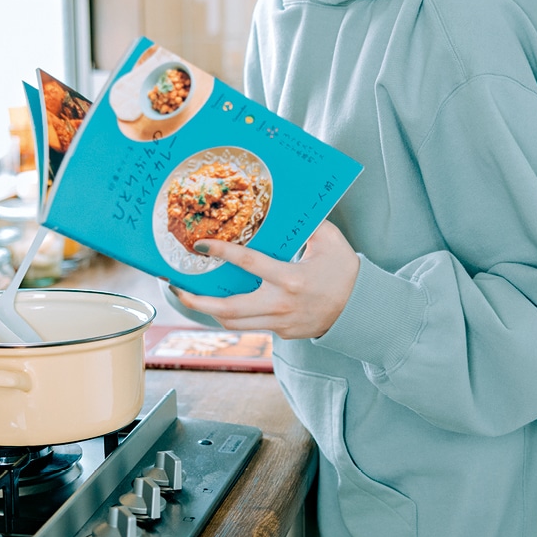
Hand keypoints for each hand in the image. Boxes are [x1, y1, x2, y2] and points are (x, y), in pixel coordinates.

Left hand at [169, 220, 359, 339]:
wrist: (361, 310)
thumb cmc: (345, 272)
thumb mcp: (329, 240)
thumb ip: (307, 223)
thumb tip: (285, 203)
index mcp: (290, 279)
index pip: (248, 264)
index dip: (221, 253)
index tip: (200, 246)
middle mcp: (279, 305)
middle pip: (226, 309)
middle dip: (195, 300)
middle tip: (175, 286)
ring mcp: (279, 323)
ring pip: (232, 323)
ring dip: (207, 311)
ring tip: (190, 296)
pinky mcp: (282, 333)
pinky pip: (250, 325)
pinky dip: (232, 314)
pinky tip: (220, 302)